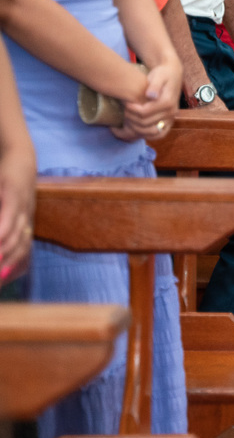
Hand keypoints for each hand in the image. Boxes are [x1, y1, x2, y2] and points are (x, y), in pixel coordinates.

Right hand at [0, 145, 34, 282]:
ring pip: (16, 233)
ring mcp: (22, 205)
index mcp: (25, 225)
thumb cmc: (7, 186)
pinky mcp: (13, 191)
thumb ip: (6, 226)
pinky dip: (3, 227)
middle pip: (21, 248)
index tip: (2, 282)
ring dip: (5, 251)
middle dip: (7, 266)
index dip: (13, 270)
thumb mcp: (7, 209)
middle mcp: (27, 218)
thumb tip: (3, 242)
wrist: (19, 155)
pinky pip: (9, 212)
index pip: (24, 254)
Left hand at [116, 60, 181, 141]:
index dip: (131, 110)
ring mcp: (170, 119)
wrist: (173, 75)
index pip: (144, 113)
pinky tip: (136, 128)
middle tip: (124, 109)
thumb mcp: (159, 75)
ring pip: (150, 132)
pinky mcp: (168, 123)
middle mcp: (171, 113)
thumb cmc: (163, 74)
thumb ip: (155, 85)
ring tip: (127, 118)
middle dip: (131, 118)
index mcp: (167, 102)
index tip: (125, 103)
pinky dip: (145, 134)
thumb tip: (151, 95)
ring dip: (136, 128)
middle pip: (145, 123)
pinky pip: (157, 135)